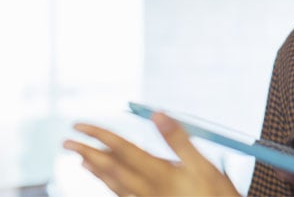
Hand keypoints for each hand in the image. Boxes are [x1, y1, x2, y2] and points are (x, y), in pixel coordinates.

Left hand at [62, 112, 240, 196]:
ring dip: (95, 170)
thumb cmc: (213, 194)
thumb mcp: (202, 164)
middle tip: (68, 140)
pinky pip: (121, 193)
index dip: (100, 135)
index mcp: (159, 173)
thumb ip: (178, 140)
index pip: (122, 149)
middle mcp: (148, 188)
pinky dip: (109, 183)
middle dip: (88, 152)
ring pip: (113, 183)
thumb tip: (157, 115)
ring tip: (81, 159)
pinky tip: (107, 179)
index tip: (81, 125)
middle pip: (111, 167)